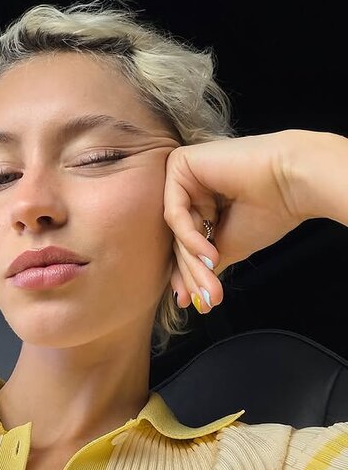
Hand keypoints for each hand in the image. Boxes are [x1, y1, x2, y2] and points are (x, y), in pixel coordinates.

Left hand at [163, 130, 303, 312]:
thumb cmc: (269, 213)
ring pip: (176, 231)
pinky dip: (191, 239)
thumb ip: (203, 263)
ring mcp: (182, 176)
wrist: (292, 183)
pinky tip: (210, 256)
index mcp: (201, 203)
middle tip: (206, 301)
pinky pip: (175, 213)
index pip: (184, 244)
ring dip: (194, 264)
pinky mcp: (180, 165)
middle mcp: (189, 188)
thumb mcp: (228, 247)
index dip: (187, 276)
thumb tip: (187, 296)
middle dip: (192, 274)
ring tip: (211, 287)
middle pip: (179, 239)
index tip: (193, 304)